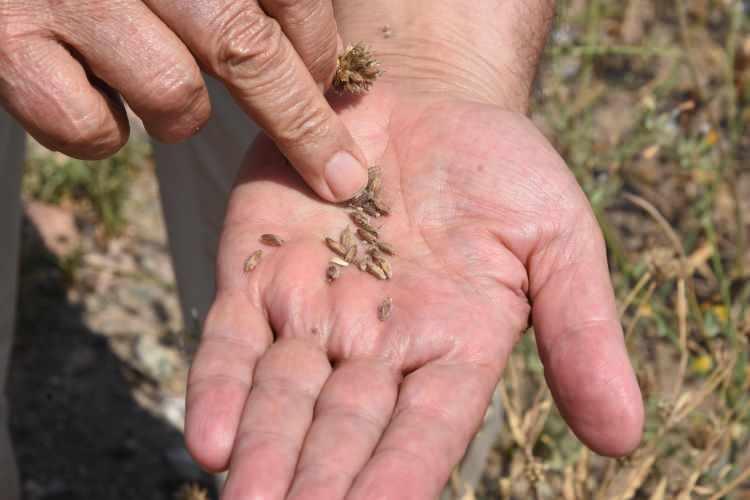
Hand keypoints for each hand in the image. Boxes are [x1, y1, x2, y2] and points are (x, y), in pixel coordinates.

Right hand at [0, 0, 367, 200]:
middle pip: (246, 49)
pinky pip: (89, 130)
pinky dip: (99, 131)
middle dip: (301, 125)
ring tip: (155, 81)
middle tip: (336, 173)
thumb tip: (314, 59)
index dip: (320, 48)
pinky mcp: (6, 45)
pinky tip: (89, 92)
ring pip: (173, 94)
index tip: (330, 83)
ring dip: (179, 113)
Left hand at [184, 84, 643, 498]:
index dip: (401, 475)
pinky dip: (220, 387)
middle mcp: (376, 345)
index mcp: (453, 347)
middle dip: (320, 481)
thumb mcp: (557, 236)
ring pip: (283, 397)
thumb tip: (621, 437)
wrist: (421, 98)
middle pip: (345, 428)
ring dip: (265, 451)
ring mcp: (312, 311)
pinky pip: (234, 340)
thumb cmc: (498, 167)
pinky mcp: (258, 272)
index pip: (427, 429)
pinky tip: (209, 439)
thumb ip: (580, 328)